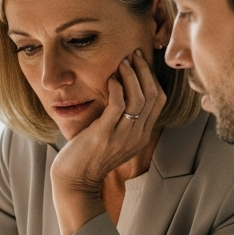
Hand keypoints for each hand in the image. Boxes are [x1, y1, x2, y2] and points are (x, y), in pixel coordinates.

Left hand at [50, 49, 165, 234]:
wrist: (74, 179)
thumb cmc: (88, 155)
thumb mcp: (112, 137)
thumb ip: (121, 119)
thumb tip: (120, 91)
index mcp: (141, 135)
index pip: (159, 101)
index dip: (152, 78)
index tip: (141, 62)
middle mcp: (136, 135)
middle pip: (152, 96)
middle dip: (145, 71)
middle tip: (134, 54)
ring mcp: (122, 136)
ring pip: (139, 98)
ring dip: (132, 76)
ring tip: (123, 62)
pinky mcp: (104, 134)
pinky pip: (118, 105)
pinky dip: (117, 88)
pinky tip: (110, 78)